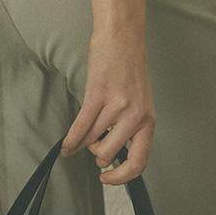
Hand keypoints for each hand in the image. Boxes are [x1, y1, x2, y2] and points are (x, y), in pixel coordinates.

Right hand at [59, 23, 155, 184]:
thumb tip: (110, 154)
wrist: (123, 37)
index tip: (108, 178)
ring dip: (83, 142)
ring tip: (80, 139)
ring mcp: (117, 105)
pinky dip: (71, 139)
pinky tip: (66, 146)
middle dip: (97, 155)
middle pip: (109, 153)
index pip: (139, 161)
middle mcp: (135, 116)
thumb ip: (131, 127)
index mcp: (148, 120)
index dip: (122, 176)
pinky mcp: (98, 94)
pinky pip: (81, 126)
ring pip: (93, 139)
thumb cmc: (130, 68)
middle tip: (93, 150)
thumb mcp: (140, 102)